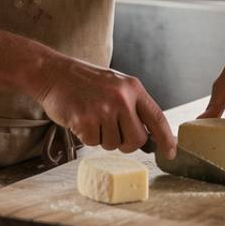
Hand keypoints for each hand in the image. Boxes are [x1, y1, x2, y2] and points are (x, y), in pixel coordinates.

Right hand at [31, 60, 175, 158]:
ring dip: (102, 138)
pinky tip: (80, 119)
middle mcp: (121, 98)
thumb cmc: (86, 82)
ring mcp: (103, 109)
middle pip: (137, 139)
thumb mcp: (116, 85)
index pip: (157, 117)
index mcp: (133, 88)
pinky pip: (93, 143)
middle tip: (112, 133)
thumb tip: (148, 138)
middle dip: (126, 143)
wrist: (53, 73)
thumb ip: (133, 107)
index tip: (171, 152)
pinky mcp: (84, 120)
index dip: (166, 138)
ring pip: (113, 144)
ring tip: (92, 118)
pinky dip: (87, 137)